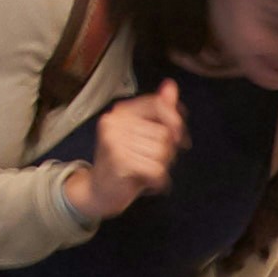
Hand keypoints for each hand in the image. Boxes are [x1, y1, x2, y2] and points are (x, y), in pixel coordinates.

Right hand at [71, 87, 186, 218]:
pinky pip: (156, 170)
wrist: (98, 190)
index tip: (179, 138)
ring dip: (161, 168)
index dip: (175, 122)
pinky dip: (157, 181)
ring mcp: (114, 139)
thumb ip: (159, 112)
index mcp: (121, 111)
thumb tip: (171, 86)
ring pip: (162, 153)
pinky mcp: (118, 160)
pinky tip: (146, 182)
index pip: (158, 104)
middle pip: (164, 134)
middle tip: (150, 162)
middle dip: (167, 153)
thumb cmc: (125, 162)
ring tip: (145, 171)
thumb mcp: (143, 135)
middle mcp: (115, 120)